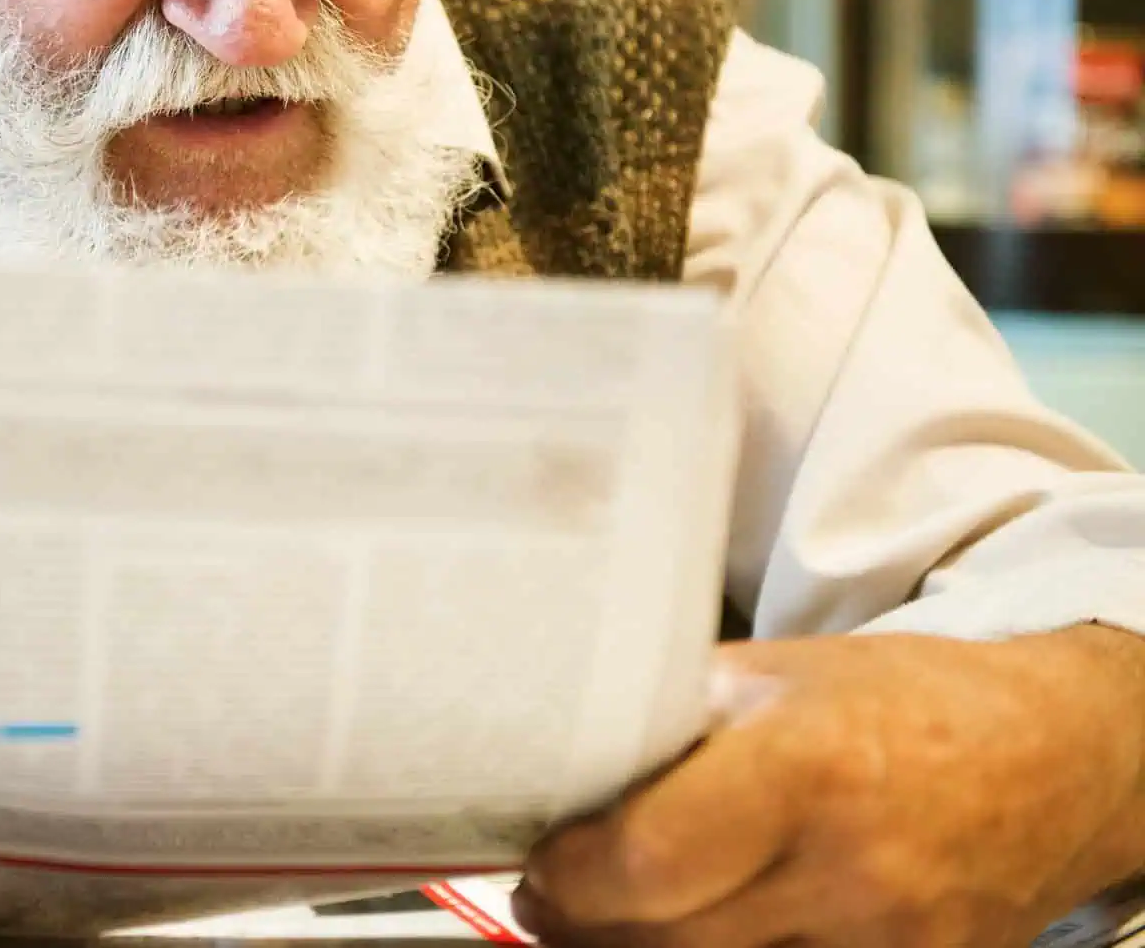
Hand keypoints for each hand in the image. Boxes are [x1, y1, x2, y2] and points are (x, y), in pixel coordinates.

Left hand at [513, 626, 1144, 947]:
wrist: (1058, 756)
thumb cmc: (910, 702)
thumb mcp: (779, 676)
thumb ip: (675, 718)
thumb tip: (560, 750)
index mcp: (804, 770)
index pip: (644, 862)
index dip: (569, 876)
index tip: (540, 862)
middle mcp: (850, 873)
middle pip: (665, 942)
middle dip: (587, 926)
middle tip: (553, 898)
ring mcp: (888, 945)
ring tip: (617, 916)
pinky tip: (701, 931)